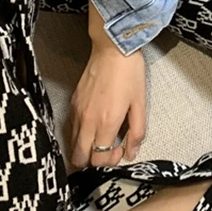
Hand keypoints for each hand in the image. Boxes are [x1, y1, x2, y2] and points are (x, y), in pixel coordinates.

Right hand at [70, 5, 146, 168]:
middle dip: (93, 162)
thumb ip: (137, 130)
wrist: (112, 48)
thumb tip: (132, 152)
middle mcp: (87, 121)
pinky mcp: (72, 103)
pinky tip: (93, 125)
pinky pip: (71, 129)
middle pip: (79, 158)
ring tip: (101, 138)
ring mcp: (77, 112)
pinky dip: (79, 135)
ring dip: (84, 149)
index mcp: (106, 123)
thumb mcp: (140, 102)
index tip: (120, 150)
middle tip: (109, 149)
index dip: (110, 161)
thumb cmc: (130, 73)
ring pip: (72, 145)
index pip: (99, 160)